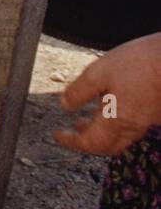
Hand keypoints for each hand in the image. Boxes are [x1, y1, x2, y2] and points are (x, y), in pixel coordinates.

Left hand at [55, 32, 160, 156]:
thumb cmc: (140, 62)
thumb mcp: (99, 72)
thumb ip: (79, 91)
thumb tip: (65, 105)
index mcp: (118, 120)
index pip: (91, 143)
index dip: (71, 142)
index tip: (58, 136)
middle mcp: (135, 125)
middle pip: (109, 145)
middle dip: (88, 140)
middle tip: (74, 130)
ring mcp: (149, 119)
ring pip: (122, 135)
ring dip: (102, 130)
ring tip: (88, 117)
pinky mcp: (158, 110)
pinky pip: (134, 124)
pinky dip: (117, 121)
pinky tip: (112, 103)